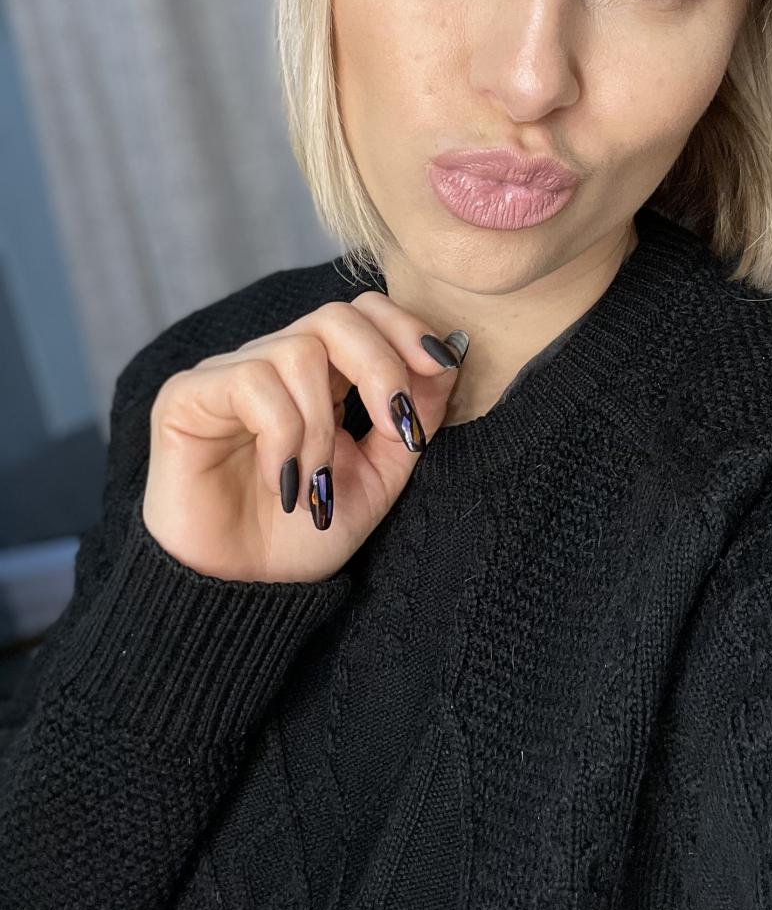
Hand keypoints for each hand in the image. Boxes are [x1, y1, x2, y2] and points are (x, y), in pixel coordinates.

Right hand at [141, 292, 464, 583]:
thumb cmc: (303, 538)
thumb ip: (412, 417)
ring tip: (315, 482)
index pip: (364, 312)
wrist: (243, 597)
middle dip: (381, 367)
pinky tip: (279, 480)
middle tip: (393, 427)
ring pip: (299, 350)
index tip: (440, 367)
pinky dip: (283, 435)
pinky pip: (253, 381)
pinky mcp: (185, 395)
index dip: (405, 328)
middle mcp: (274, 364)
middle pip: (337, 316)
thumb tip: (448, 355)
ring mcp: (227, 375)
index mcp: (322, 378)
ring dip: (323, 426)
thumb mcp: (378, 477)